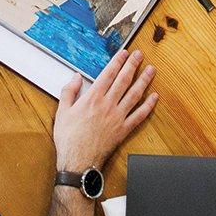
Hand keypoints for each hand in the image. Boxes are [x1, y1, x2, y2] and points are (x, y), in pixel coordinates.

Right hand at [53, 49, 157, 172]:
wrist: (78, 161)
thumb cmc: (69, 138)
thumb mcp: (62, 111)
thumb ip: (69, 92)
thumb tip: (75, 77)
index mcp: (92, 98)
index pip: (108, 74)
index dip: (117, 62)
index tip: (124, 54)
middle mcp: (108, 104)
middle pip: (123, 80)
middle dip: (132, 65)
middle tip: (140, 55)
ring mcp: (118, 117)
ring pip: (134, 94)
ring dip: (144, 80)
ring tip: (151, 70)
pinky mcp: (124, 129)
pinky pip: (139, 115)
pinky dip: (148, 105)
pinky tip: (154, 97)